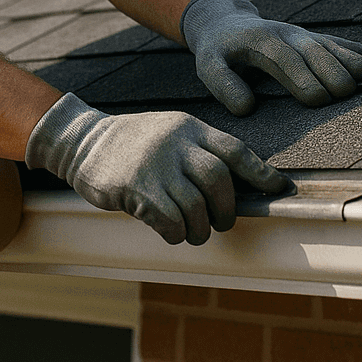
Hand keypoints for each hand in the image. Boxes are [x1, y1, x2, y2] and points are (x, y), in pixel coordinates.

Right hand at [25, 94, 290, 244]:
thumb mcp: (169, 133)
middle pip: (218, 179)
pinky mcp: (136, 187)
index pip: (233, 150)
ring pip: (195, 205)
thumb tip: (235, 187)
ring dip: (200, 227)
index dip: (261, 172)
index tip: (280, 190)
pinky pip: (169, 220)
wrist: (81, 140)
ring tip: (193, 232)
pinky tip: (170, 232)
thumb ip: (197, 152)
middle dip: (226, 208)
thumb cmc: (133, 144)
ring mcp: (155, 164)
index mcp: (189, 128)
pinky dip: (177, 233)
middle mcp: (175, 143)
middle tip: (221, 222)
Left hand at [181, 0, 361, 116]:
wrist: (225, 20)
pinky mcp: (309, 37)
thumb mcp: (208, 65)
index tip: (317, 100)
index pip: (284, 59)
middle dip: (331, 70)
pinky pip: (333, 41)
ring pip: (327, 44)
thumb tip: (246, 108)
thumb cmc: (218, 50)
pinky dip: (352, 48)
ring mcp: (300, 34)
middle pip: (312, 51)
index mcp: (259, 41)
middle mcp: (284, 33)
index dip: (301, 78)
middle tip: (348, 93)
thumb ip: (223, 85)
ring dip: (349, 58)